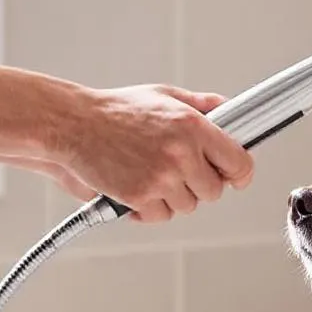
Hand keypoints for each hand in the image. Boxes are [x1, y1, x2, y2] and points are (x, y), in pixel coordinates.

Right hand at [55, 83, 254, 222]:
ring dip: (172, 197)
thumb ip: (202, 105)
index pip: (239, 163)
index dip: (238, 173)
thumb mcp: (164, 95)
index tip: (234, 177)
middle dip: (199, 185)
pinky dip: (149, 208)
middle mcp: (181, 153)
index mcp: (193, 125)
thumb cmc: (115, 110)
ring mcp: (161, 178)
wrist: (73, 125)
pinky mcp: (140, 197)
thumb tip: (230, 111)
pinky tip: (136, 186)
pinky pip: (160, 216)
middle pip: (214, 191)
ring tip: (150, 173)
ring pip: (187, 206)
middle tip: (178, 171)